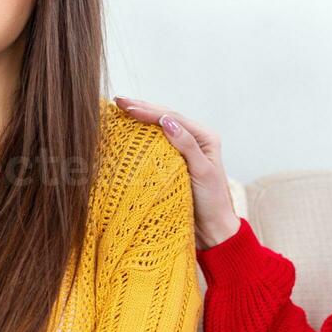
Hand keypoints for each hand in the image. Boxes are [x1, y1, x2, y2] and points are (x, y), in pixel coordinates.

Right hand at [112, 98, 239, 249]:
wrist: (213, 230)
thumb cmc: (212, 202)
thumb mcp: (201, 172)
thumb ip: (186, 146)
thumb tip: (167, 121)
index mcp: (205, 137)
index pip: (173, 118)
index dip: (149, 111)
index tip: (127, 106)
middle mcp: (195, 140)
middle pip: (165, 118)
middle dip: (142, 108)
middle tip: (118, 101)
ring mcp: (184, 151)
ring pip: (160, 129)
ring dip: (141, 118)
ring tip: (121, 109)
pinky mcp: (174, 163)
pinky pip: (157, 144)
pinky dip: (142, 136)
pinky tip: (129, 131)